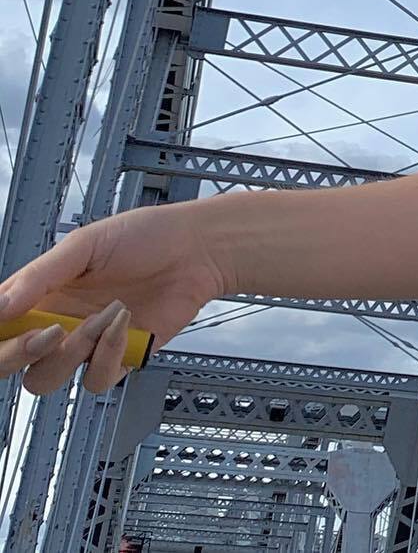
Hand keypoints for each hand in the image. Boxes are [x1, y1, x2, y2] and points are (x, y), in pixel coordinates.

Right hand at [0, 204, 230, 394]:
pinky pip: (95, 379)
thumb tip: (1, 307)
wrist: (198, 250)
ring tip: (103, 315)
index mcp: (44, 293)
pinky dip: (108, 354)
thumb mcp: (86, 244)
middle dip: (15, 355)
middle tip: (45, 333)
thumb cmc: (147, 236)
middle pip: (12, 361)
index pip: (1, 324)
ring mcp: (86, 344)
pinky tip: (126, 323)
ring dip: (71, 351)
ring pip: (47, 378)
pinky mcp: (117, 360)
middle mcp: (59, 322)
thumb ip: (41, 276)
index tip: (6, 327)